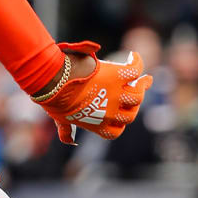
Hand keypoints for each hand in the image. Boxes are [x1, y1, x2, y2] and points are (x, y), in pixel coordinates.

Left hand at [36, 41, 152, 144]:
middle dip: (133, 106)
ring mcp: (116, 94)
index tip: (119, 113)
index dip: (119, 123)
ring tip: (142, 79)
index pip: (116, 131)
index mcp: (99, 125)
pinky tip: (133, 57)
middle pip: (131, 114)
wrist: (54, 81)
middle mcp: (111, 113)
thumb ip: (66, 130)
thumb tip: (68, 140)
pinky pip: (134, 70)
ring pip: (138, 95)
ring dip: (141, 87)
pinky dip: (136, 63)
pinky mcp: (117, 76)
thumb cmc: (55, 99)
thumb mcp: (60, 118)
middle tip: (134, 93)